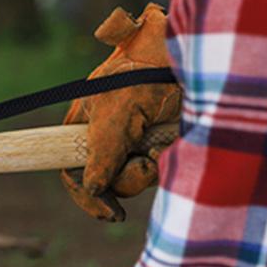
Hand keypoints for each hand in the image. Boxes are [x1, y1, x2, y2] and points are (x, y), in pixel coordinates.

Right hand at [61, 3, 181, 221]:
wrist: (193, 55)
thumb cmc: (145, 72)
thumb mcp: (115, 110)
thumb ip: (101, 151)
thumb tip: (92, 189)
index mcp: (85, 125)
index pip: (72, 169)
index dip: (83, 193)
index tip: (108, 211)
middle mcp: (108, 139)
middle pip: (106, 183)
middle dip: (126, 179)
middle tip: (145, 164)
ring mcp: (136, 145)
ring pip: (135, 182)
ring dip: (150, 169)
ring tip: (163, 143)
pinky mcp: (164, 147)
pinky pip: (161, 172)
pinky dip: (168, 162)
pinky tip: (175, 142)